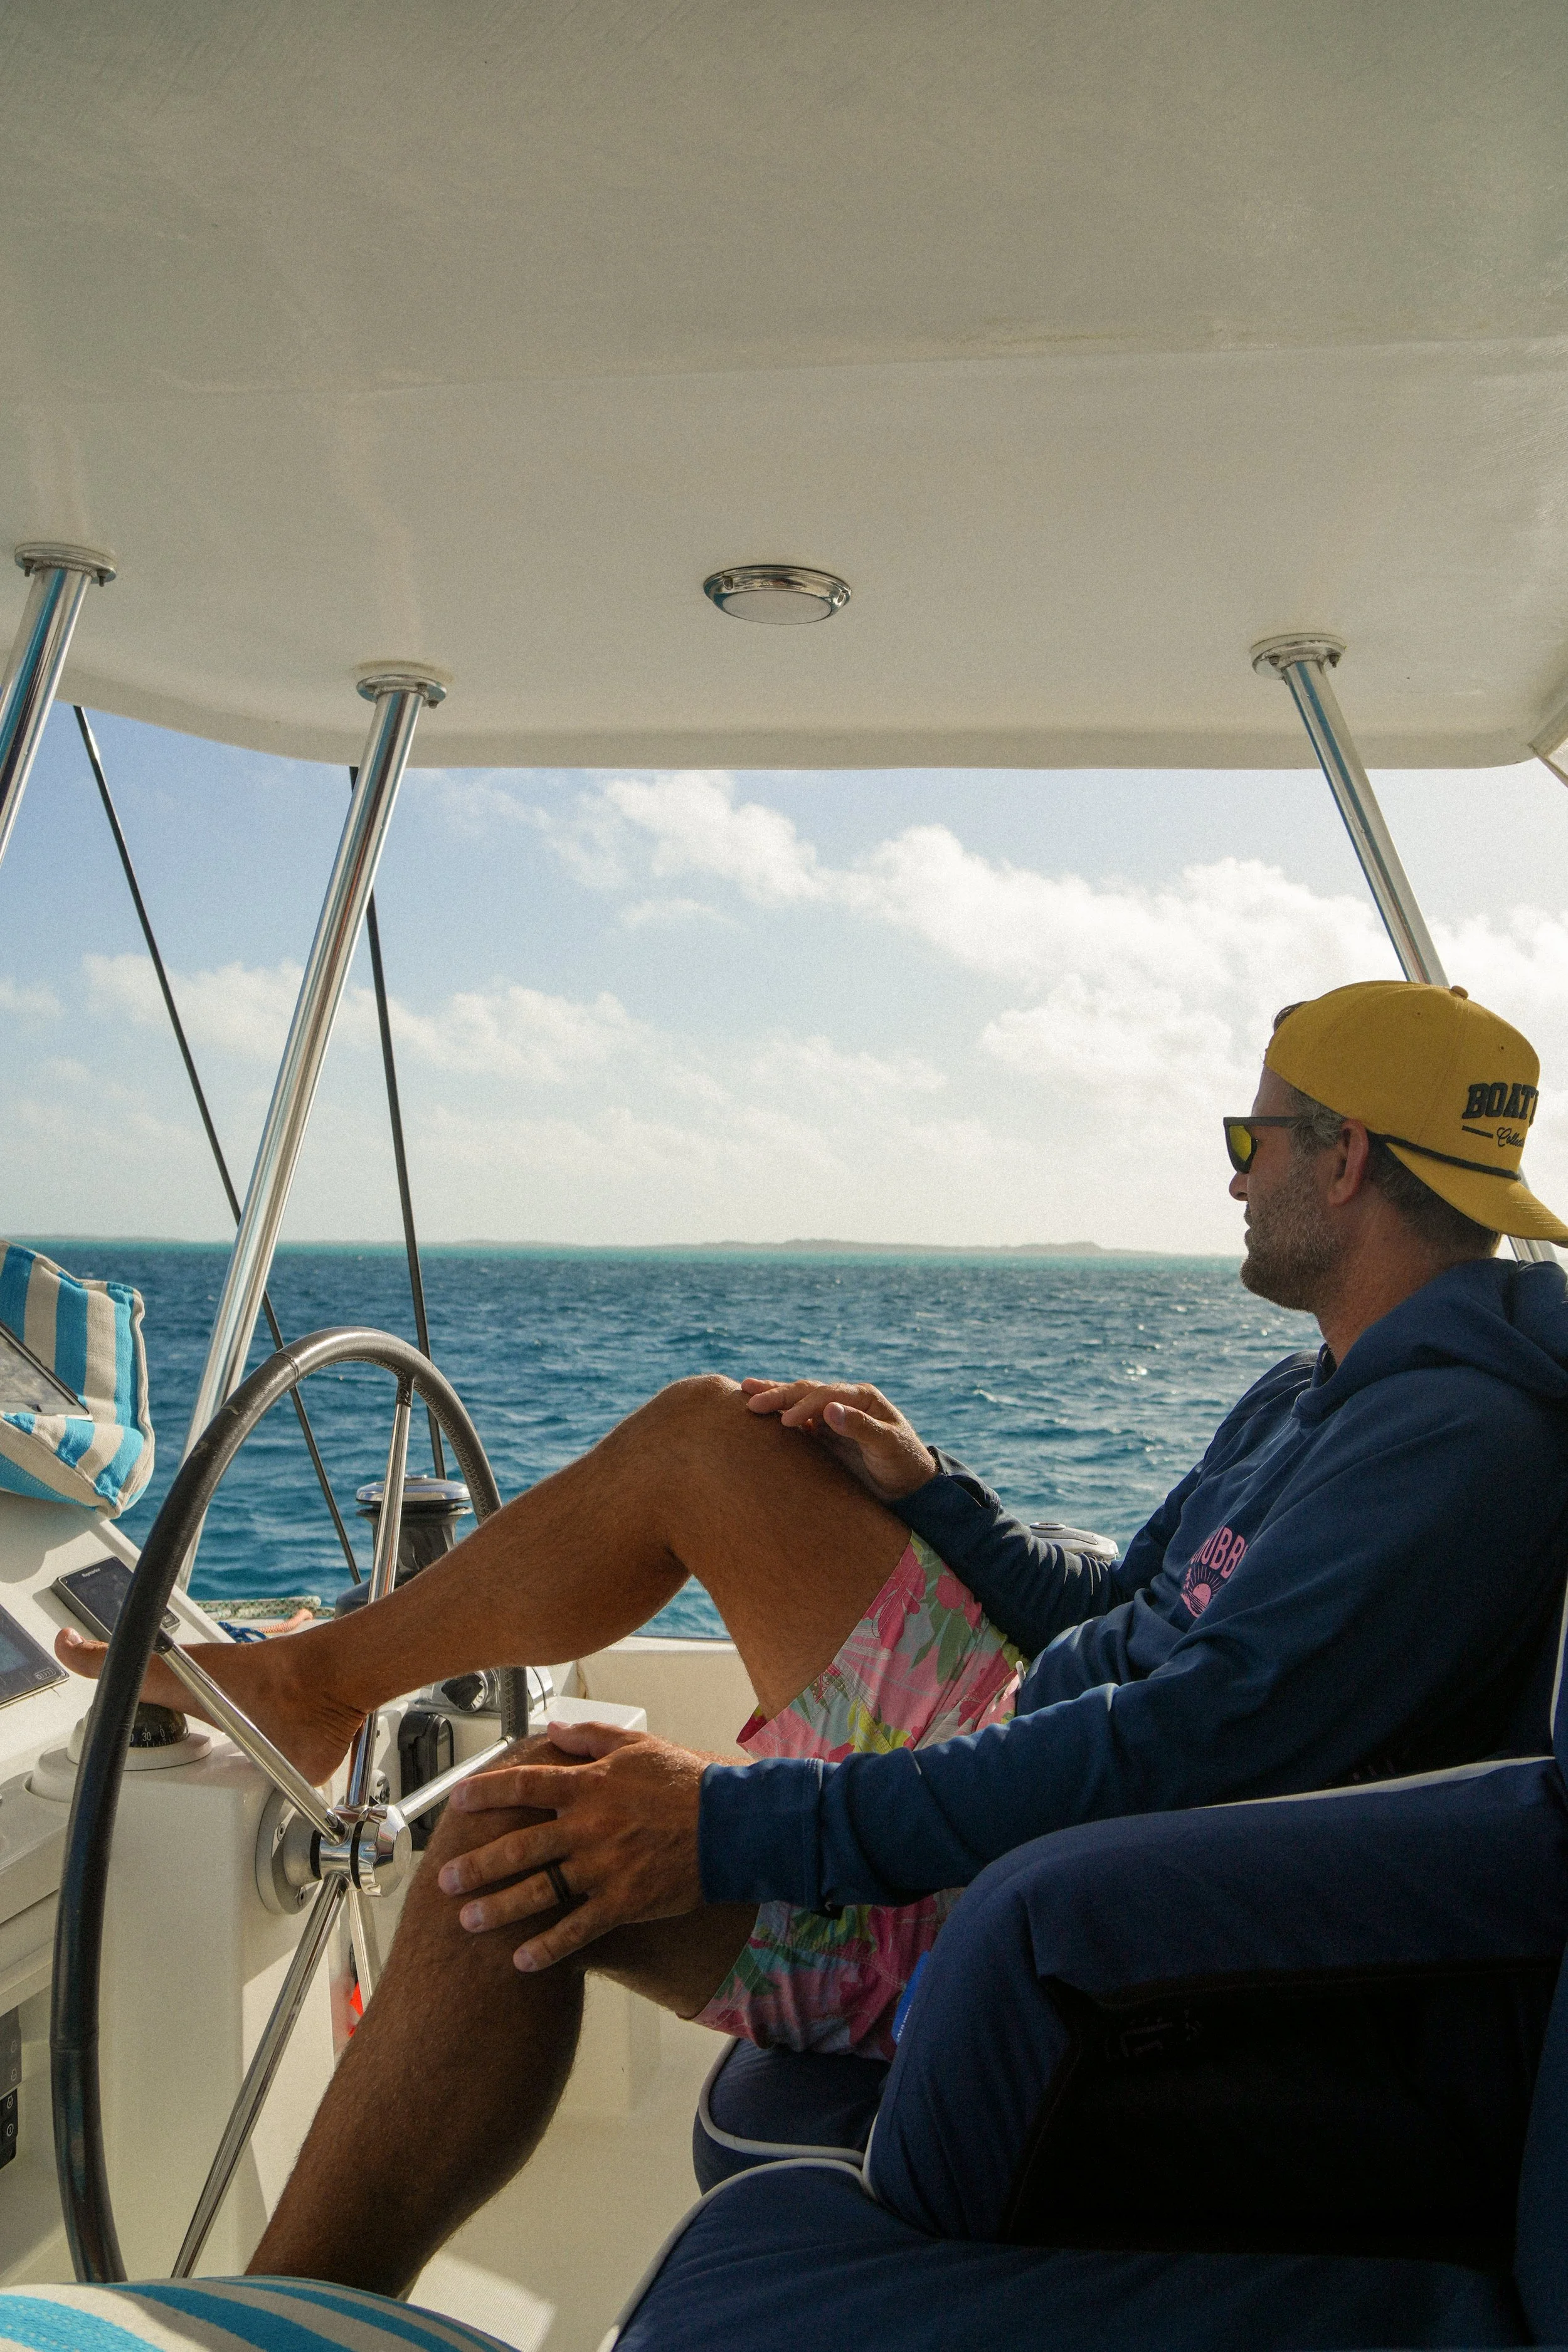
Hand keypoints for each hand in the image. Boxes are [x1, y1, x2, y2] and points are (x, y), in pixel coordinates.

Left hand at [437, 1720, 704, 1970]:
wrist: (731, 1825)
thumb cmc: (685, 1782)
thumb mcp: (638, 1745)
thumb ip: (591, 1737)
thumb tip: (553, 1730)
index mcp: (589, 1785)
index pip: (524, 1784)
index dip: (486, 1792)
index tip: (457, 1801)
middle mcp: (588, 1826)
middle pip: (519, 1846)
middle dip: (477, 1866)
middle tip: (446, 1879)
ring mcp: (603, 1867)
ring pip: (539, 1891)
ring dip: (499, 1909)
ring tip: (468, 1922)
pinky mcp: (623, 1901)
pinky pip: (577, 1929)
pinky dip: (548, 1948)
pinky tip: (522, 1961)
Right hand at [741, 1377, 935, 1502]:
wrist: (908, 1487)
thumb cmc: (904, 1462)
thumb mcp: (887, 1445)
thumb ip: (860, 1427)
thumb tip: (829, 1408)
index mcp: (862, 1397)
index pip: (826, 1393)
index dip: (805, 1404)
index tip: (787, 1422)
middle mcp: (845, 1401)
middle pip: (807, 1392)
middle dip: (779, 1394)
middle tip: (750, 1399)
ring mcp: (833, 1417)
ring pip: (799, 1401)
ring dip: (774, 1397)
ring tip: (745, 1390)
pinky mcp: (825, 1434)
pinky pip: (799, 1421)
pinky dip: (779, 1415)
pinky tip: (761, 1412)